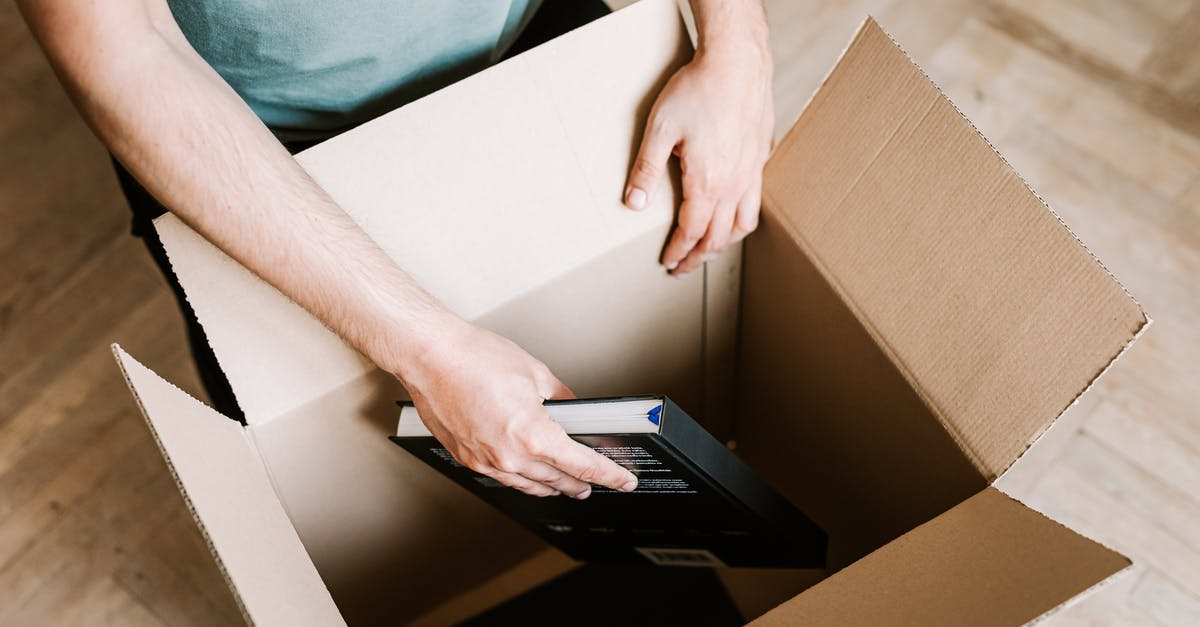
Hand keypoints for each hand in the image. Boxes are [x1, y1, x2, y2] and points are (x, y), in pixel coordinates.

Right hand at [400, 320, 637, 497]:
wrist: (430, 357)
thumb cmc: (474, 359)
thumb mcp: (536, 373)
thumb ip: (562, 399)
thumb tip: (573, 410)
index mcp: (532, 436)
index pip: (583, 466)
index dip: (608, 475)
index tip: (623, 481)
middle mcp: (509, 456)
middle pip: (558, 481)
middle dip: (582, 484)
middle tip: (598, 484)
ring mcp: (486, 461)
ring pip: (530, 485)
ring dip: (553, 487)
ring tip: (566, 487)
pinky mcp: (468, 458)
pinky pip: (504, 479)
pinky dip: (524, 480)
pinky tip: (529, 475)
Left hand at [624, 14, 772, 274]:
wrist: (737, 63)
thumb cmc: (698, 91)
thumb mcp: (660, 129)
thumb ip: (646, 170)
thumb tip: (634, 204)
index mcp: (708, 183)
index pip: (692, 231)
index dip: (679, 252)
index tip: (668, 263)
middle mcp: (735, 184)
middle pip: (718, 236)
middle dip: (699, 256)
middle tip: (683, 267)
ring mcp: (752, 172)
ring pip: (743, 223)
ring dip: (724, 242)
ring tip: (710, 249)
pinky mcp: (761, 158)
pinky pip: (755, 201)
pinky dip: (742, 218)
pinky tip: (732, 213)